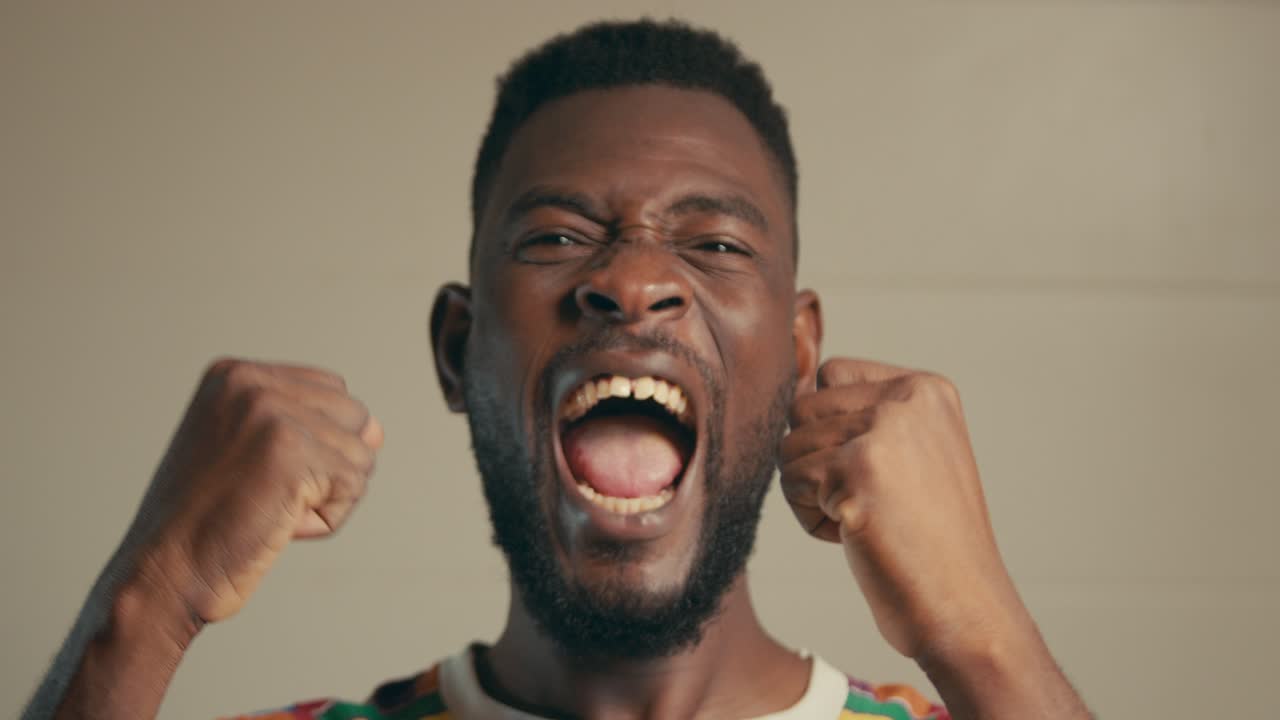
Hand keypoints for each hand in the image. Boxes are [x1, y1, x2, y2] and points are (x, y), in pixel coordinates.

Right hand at [120, 358, 382, 625]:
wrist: (162, 574)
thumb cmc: (205, 523)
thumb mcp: (247, 451)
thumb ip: (308, 426)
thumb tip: (377, 430)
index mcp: (234, 374)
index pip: (330, 391)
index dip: (315, 443)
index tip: (257, 473)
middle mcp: (252, 383)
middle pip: (354, 417)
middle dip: (327, 467)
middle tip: (263, 496)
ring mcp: (272, 414)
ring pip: (360, 455)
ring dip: (326, 497)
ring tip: (267, 510)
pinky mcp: (293, 452)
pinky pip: (353, 486)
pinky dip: (325, 520)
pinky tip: (276, 525)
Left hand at [779, 358, 1027, 661]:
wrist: (963, 606)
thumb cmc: (929, 541)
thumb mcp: (914, 454)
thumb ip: (866, 415)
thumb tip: (792, 394)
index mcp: (927, 389)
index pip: (831, 375)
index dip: (831, 429)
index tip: (876, 473)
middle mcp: (909, 398)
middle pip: (802, 409)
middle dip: (817, 463)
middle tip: (870, 503)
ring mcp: (884, 431)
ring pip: (790, 447)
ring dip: (813, 494)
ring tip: (867, 520)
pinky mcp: (856, 470)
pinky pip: (792, 482)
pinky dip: (813, 519)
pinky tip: (858, 535)